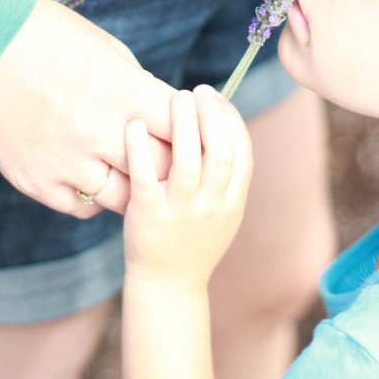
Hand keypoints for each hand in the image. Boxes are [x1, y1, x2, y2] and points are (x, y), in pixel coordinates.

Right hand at [0, 0, 174, 216]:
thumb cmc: (46, 36)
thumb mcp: (108, 49)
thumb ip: (137, 86)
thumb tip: (160, 111)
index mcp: (124, 94)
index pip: (182, 129)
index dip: (189, 129)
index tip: (184, 125)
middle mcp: (100, 133)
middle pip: (163, 169)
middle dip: (172, 161)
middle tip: (167, 155)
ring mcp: (66, 163)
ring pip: (125, 198)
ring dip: (134, 184)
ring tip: (130, 170)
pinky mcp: (36, 181)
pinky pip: (82, 206)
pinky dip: (94, 194)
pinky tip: (94, 175)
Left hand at [123, 86, 253, 289]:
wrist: (168, 286)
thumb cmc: (194, 239)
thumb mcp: (224, 211)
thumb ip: (227, 175)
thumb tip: (220, 120)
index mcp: (232, 201)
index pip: (242, 151)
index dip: (231, 120)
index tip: (216, 97)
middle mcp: (211, 205)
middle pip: (219, 152)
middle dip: (212, 116)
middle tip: (198, 92)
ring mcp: (180, 212)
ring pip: (187, 161)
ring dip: (184, 124)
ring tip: (177, 97)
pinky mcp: (148, 216)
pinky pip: (146, 177)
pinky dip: (140, 149)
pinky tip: (136, 125)